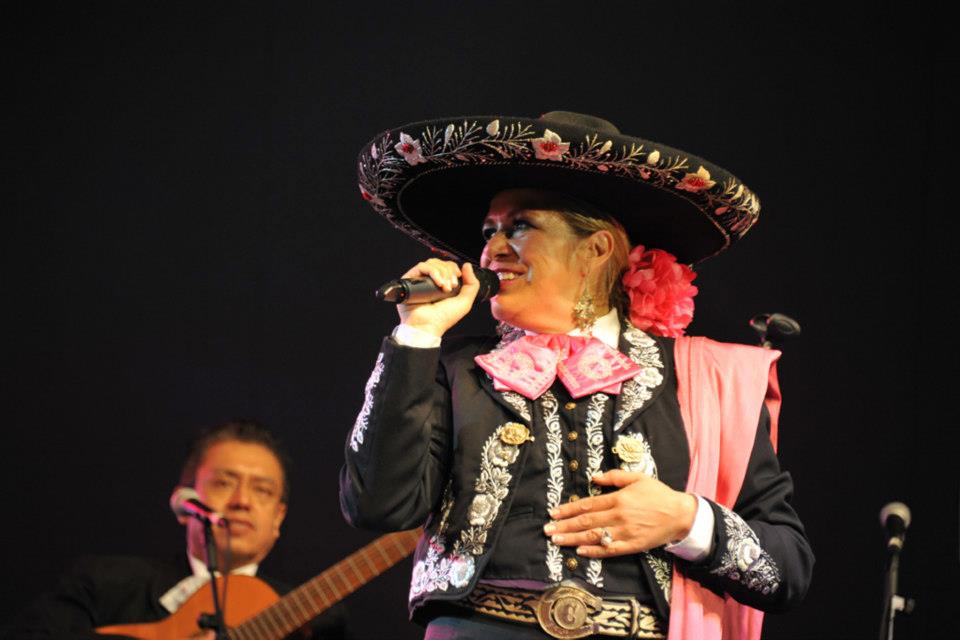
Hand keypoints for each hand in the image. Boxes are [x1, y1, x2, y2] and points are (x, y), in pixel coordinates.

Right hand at [396, 259, 480, 336]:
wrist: (428, 325)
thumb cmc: (443, 318)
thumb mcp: (464, 302)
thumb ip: (472, 284)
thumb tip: (467, 265)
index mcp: (443, 284)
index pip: (448, 266)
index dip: (454, 269)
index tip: (457, 279)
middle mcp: (431, 281)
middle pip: (441, 263)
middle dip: (449, 272)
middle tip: (450, 287)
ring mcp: (420, 280)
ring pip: (432, 263)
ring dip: (442, 272)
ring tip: (444, 287)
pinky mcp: (410, 279)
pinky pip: (422, 266)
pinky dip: (433, 272)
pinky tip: (438, 283)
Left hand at [542, 470, 697, 557]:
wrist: (680, 514)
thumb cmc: (658, 494)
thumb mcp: (637, 477)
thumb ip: (614, 477)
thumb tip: (593, 478)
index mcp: (618, 499)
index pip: (587, 505)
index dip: (568, 509)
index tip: (553, 513)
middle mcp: (619, 516)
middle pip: (586, 522)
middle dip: (564, 526)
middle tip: (547, 530)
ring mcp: (625, 532)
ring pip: (594, 536)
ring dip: (573, 539)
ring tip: (556, 540)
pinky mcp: (632, 545)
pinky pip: (610, 550)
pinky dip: (594, 551)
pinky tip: (580, 551)